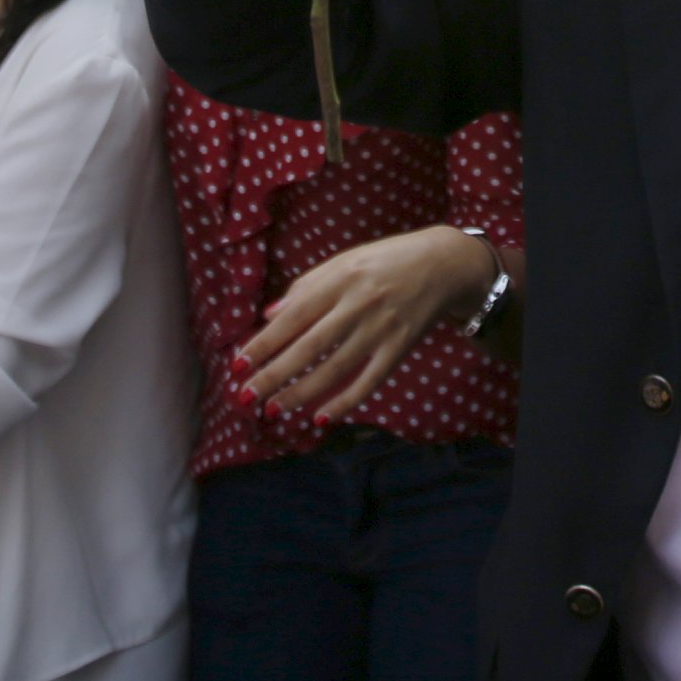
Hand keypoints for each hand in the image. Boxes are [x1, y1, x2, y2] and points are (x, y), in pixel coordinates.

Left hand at [233, 225, 496, 424]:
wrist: (444, 264)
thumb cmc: (385, 262)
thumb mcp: (344, 262)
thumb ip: (306, 287)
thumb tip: (269, 316)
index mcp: (340, 279)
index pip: (293, 316)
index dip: (264, 343)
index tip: (237, 365)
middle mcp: (359, 303)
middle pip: (309, 347)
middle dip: (274, 375)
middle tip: (245, 397)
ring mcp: (382, 328)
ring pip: (335, 368)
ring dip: (301, 393)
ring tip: (273, 410)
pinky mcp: (400, 347)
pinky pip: (368, 381)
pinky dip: (344, 402)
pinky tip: (321, 418)